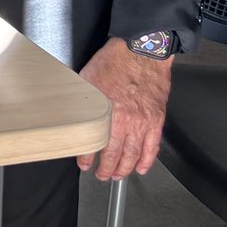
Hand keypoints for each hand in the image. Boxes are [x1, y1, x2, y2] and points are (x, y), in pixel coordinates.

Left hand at [76, 38, 173, 180]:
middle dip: (107, 168)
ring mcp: (145, 121)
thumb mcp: (87, 78)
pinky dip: (148, 160)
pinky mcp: (157, 119)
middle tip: (101, 175)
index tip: (84, 164)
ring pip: (135, 154)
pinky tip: (141, 167)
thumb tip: (70, 110)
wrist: (141, 50)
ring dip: (125, 168)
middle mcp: (128, 120)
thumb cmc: (114, 60)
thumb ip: (82, 100)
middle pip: (117, 154)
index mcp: (109, 111)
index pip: (97, 143)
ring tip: (117, 175)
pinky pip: (153, 146)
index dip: (89, 157)